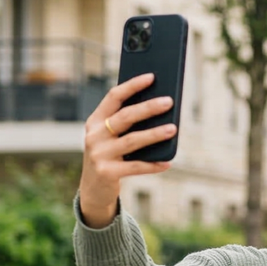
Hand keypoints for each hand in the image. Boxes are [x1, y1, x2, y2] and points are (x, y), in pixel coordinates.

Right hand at [77, 73, 176, 227]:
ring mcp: (99, 154)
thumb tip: (160, 109)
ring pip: (132, 140)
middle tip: (169, 101)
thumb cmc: (109, 155)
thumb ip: (127, 123)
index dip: (132, 85)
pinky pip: (135, 167)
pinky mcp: (107, 172)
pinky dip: (153, 164)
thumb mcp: (111, 137)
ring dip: (155, 134)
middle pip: (125, 117)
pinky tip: (167, 162)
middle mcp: (95, 135)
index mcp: (95, 121)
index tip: (152, 77)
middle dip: (148, 108)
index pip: (114, 97)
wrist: (93, 188)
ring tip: (173, 129)